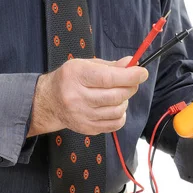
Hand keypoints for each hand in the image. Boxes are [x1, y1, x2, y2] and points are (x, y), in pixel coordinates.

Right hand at [28, 57, 147, 136]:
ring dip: (124, 101)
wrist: (49, 102)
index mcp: (76, 76)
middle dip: (130, 87)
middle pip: (115, 96)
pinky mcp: (86, 128)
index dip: (130, 76)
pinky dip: (120, 115)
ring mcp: (81, 115)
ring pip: (117, 110)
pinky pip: (114, 124)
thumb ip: (110, 66)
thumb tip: (132, 64)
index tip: (142, 72)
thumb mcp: (85, 65)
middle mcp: (76, 97)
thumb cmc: (70, 79)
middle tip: (132, 82)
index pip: (108, 78)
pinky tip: (114, 107)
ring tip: (118, 95)